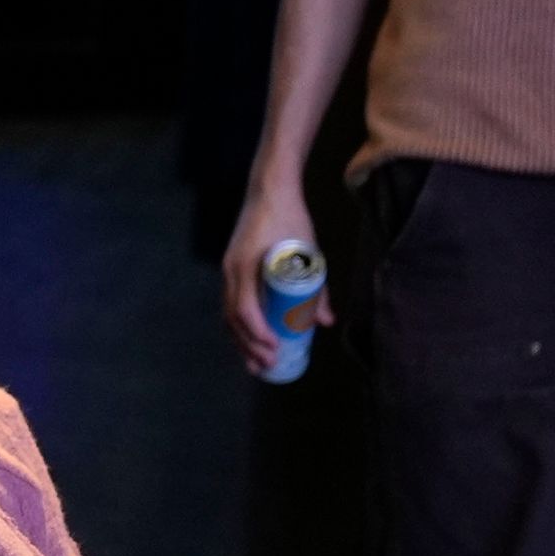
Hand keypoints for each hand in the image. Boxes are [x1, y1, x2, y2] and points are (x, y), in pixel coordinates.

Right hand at [218, 185, 325, 376]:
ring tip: (254, 361)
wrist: (270, 189)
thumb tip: (325, 321)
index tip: (274, 349)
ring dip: (241, 339)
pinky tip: (248, 336)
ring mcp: (228, 269)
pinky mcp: (232, 267)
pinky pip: (231, 303)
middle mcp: (231, 271)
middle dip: (248, 345)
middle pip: (233, 318)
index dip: (258, 334)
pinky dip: (239, 324)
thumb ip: (317, 288)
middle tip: (266, 366)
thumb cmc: (291, 218)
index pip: (246, 310)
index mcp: (246, 267)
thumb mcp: (309, 252)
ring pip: (229, 313)